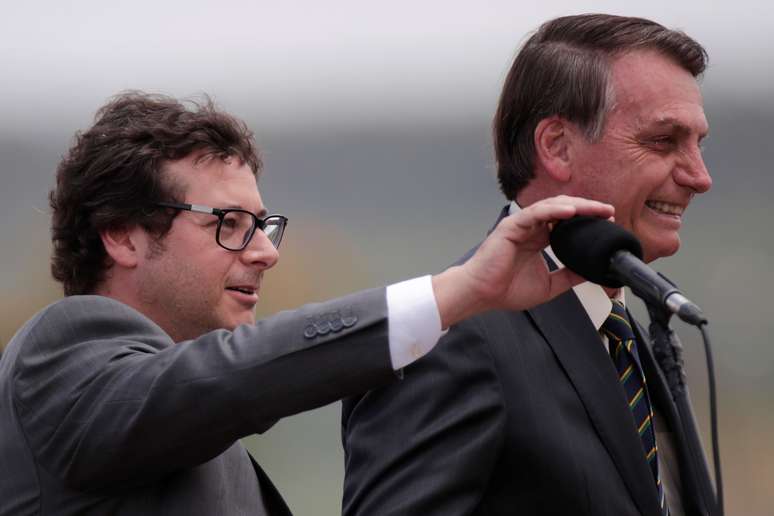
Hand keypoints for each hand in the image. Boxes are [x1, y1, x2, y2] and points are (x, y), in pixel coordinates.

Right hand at [432, 196, 613, 327]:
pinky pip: (535, 213)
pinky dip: (554, 210)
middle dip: (587, 208)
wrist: (482, 294)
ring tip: (596, 209)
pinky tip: (572, 211)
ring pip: (552, 207)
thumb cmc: (506, 289)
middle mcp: (531, 229)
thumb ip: (569, 276)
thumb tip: (592, 272)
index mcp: (539, 239)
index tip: (608, 223)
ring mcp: (521, 225)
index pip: (567, 222)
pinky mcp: (511, 226)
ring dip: (576, 205)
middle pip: (563, 209)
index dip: (587, 220)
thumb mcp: (549, 285)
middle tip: (608, 211)